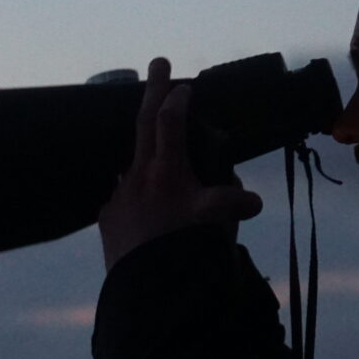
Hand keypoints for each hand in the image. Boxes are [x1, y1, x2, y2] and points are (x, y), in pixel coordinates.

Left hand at [98, 57, 263, 270]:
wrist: (146, 296)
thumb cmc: (188, 256)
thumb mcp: (220, 226)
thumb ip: (234, 205)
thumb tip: (250, 200)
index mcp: (167, 172)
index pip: (171, 122)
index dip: (178, 99)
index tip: (184, 85)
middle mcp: (138, 177)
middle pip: (144, 124)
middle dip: (153, 91)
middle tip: (158, 63)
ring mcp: (119, 197)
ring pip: (132, 162)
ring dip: (146, 149)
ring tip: (160, 149)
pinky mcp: (108, 220)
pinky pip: (125, 195)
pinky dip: (137, 190)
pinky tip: (147, 202)